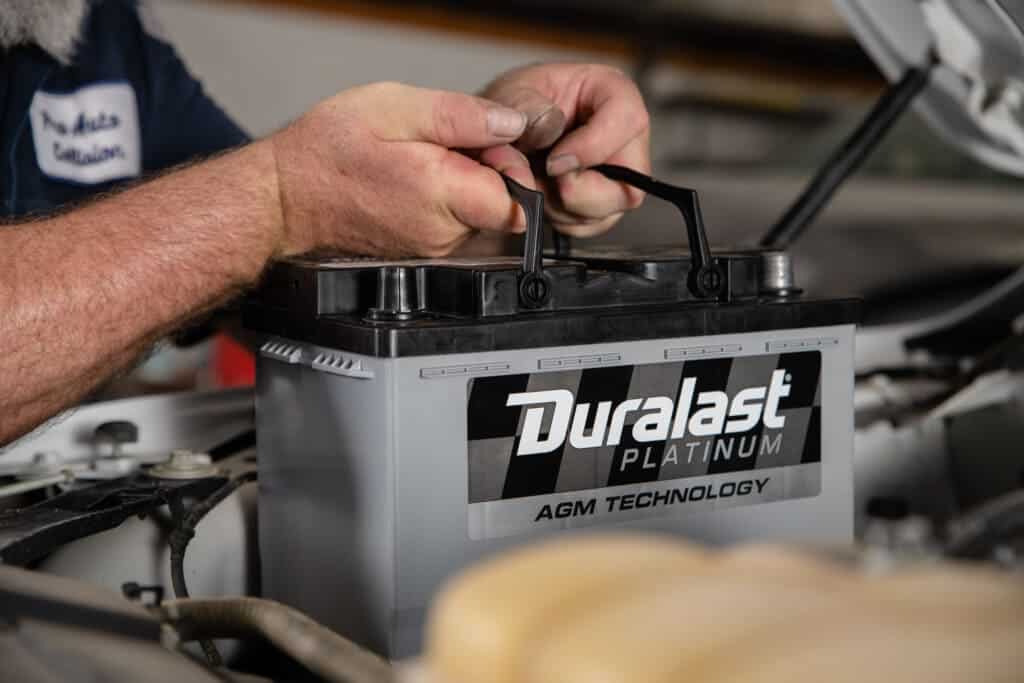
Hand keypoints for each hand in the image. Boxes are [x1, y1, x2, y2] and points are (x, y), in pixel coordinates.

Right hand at [269, 82, 537, 257]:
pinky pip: (455, 225)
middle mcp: (444, 234)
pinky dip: (444, 200)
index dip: (512, 165)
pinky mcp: (423, 254)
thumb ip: (461, 117)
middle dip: (487, 169)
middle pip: (501, 205)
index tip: (484, 143)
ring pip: (478, 214)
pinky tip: (411, 181)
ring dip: (463, 184)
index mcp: (443, 195)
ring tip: (420, 162)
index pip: (520, 199)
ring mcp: (433, 250)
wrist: (284, 198)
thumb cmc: (327, 153)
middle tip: (444, 145)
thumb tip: (512, 125)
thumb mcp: (395, 108)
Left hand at [482, 63, 650, 237]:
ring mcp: (617, 177)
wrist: (501, 134)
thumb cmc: (515, 106)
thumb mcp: (512, 93)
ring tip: (537, 178)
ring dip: (561, 206)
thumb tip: (547, 127)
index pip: (628, 121)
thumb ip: (526, 107)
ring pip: (607, 211)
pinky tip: (543, 193)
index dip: (592, 147)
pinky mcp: (602, 206)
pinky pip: (588, 226)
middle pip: (629, 182)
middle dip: (576, 190)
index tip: (555, 161)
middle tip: (543, 175)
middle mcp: (625, 138)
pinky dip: (558, 218)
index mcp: (613, 94)